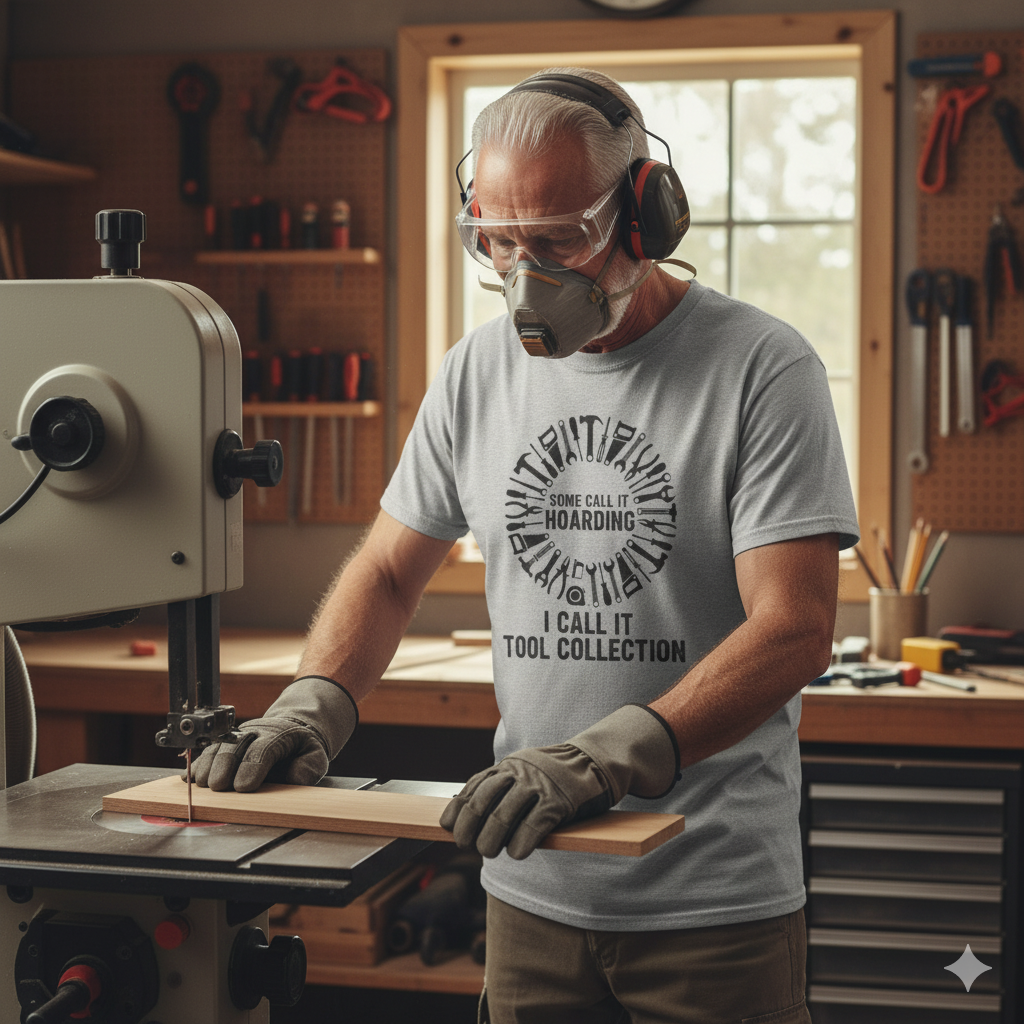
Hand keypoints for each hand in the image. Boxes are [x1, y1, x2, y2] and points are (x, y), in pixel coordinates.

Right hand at [186, 675, 357, 791]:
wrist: (290, 728)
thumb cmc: (301, 747)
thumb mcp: (315, 755)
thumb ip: (308, 767)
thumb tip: (294, 779)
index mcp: (278, 734)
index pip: (263, 748)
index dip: (252, 767)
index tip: (243, 787)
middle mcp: (253, 732)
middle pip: (234, 747)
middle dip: (224, 766)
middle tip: (218, 787)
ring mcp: (235, 737)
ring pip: (216, 747)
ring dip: (207, 766)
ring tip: (202, 785)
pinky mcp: (223, 744)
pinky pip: (207, 752)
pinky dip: (197, 765)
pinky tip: (189, 778)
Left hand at [440, 704, 678, 859]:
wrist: (596, 760)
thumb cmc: (556, 776)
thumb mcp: (526, 772)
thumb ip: (504, 790)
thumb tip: (474, 820)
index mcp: (508, 765)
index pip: (473, 786)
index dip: (458, 809)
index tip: (448, 827)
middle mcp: (519, 771)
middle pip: (482, 802)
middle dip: (469, 827)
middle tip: (467, 845)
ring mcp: (538, 785)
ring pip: (503, 815)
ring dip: (491, 839)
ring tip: (488, 853)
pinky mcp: (558, 801)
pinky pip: (533, 825)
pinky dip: (522, 843)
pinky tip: (517, 854)